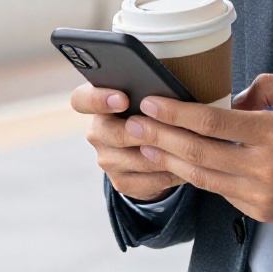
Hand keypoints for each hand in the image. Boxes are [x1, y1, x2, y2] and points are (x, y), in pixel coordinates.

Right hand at [71, 83, 185, 201]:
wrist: (150, 147)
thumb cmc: (152, 110)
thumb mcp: (147, 94)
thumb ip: (149, 89)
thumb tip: (168, 89)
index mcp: (96, 103)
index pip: (82, 100)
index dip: (98, 100)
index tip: (122, 99)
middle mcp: (97, 132)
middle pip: (111, 133)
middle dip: (142, 131)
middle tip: (166, 126)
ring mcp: (107, 160)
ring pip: (137, 159)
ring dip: (165, 153)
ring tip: (191, 145)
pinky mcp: (121, 182)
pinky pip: (149, 181)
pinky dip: (171, 173)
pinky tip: (188, 165)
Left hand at [128, 74, 272, 224]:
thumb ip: (266, 86)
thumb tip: (231, 97)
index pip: (211, 121)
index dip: (175, 112)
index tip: (151, 102)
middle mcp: (263, 166)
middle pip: (196, 152)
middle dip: (158, 136)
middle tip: (132, 123)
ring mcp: (259, 193)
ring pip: (201, 176)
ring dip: (168, 159)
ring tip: (144, 143)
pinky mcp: (259, 210)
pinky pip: (218, 190)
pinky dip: (195, 175)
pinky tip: (177, 161)